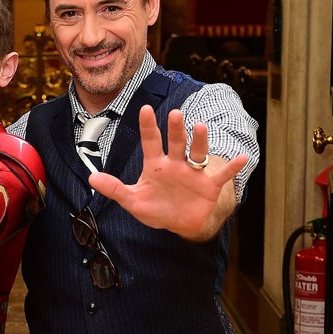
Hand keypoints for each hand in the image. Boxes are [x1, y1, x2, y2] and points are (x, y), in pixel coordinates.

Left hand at [89, 105, 247, 241]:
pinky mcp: (209, 185)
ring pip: (197, 153)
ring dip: (200, 141)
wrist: (180, 224)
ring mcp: (194, 173)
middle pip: (176, 142)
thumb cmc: (156, 208)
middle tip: (175, 114)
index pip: (151, 142)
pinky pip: (221, 175)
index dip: (148, 126)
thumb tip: (91, 179)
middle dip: (175, 129)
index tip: (144, 109)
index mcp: (156, 164)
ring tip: (200, 128)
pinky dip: (231, 168)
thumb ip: (115, 189)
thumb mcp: (133, 201)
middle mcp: (176, 163)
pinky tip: (241, 158)